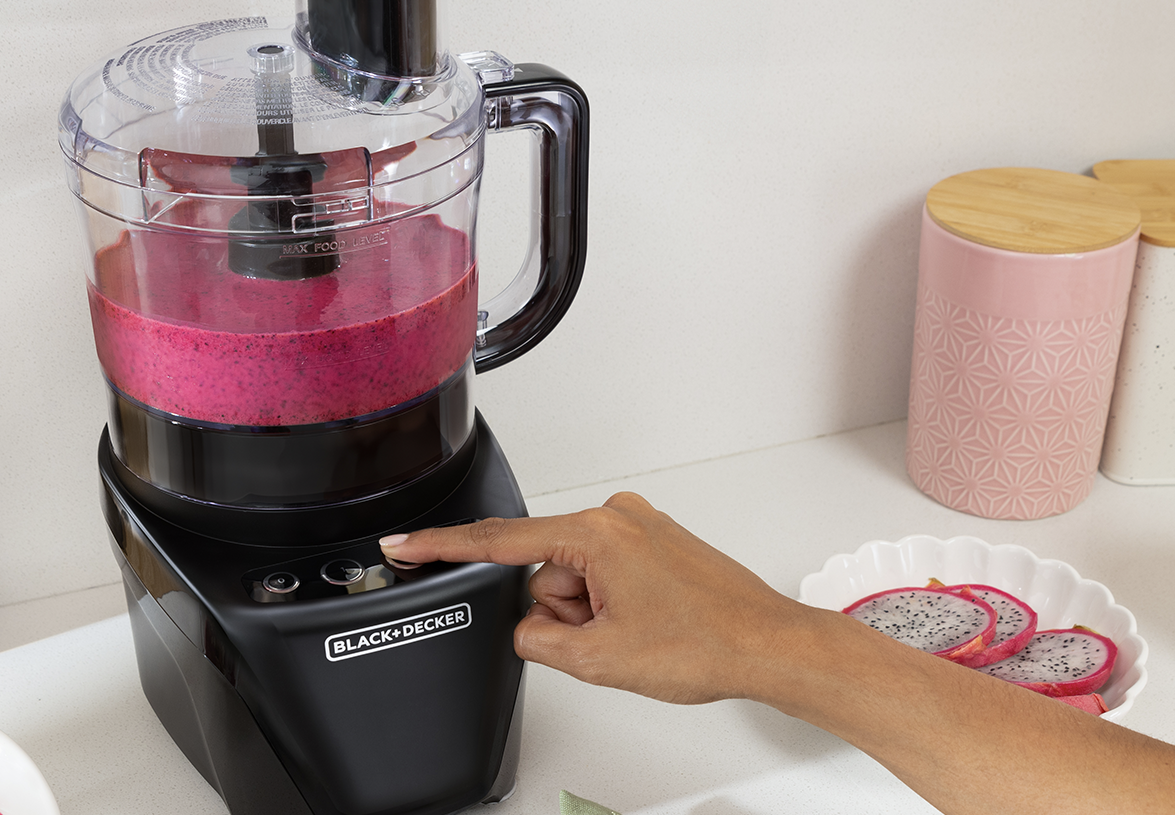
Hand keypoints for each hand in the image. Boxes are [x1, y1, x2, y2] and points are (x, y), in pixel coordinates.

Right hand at [378, 491, 835, 704]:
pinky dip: (614, 606)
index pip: (498, 542)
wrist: (769, 648)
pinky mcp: (656, 543)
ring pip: (575, 579)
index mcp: (595, 533)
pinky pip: (606, 576)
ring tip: (639, 635)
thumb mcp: (598, 658)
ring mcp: (640, 527)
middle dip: (563, 614)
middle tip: (610, 640)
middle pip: (543, 572)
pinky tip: (650, 626)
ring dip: (591, 615)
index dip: (443, 548)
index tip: (405, 545)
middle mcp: (617, 517)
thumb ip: (537, 640)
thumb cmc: (707, 644)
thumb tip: (530, 628)